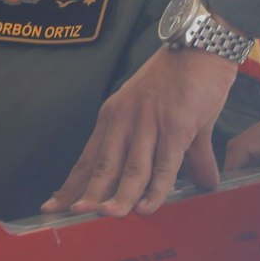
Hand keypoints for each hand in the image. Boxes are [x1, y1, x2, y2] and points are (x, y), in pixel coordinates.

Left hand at [40, 46, 237, 217]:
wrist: (201, 44)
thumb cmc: (185, 76)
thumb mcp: (173, 116)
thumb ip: (186, 155)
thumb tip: (203, 182)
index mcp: (116, 116)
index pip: (90, 157)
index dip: (74, 182)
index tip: (55, 204)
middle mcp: (125, 120)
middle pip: (102, 166)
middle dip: (86, 193)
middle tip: (70, 216)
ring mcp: (149, 124)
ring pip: (129, 170)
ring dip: (118, 196)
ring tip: (106, 217)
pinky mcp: (175, 127)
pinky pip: (163, 165)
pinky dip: (154, 190)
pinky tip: (147, 208)